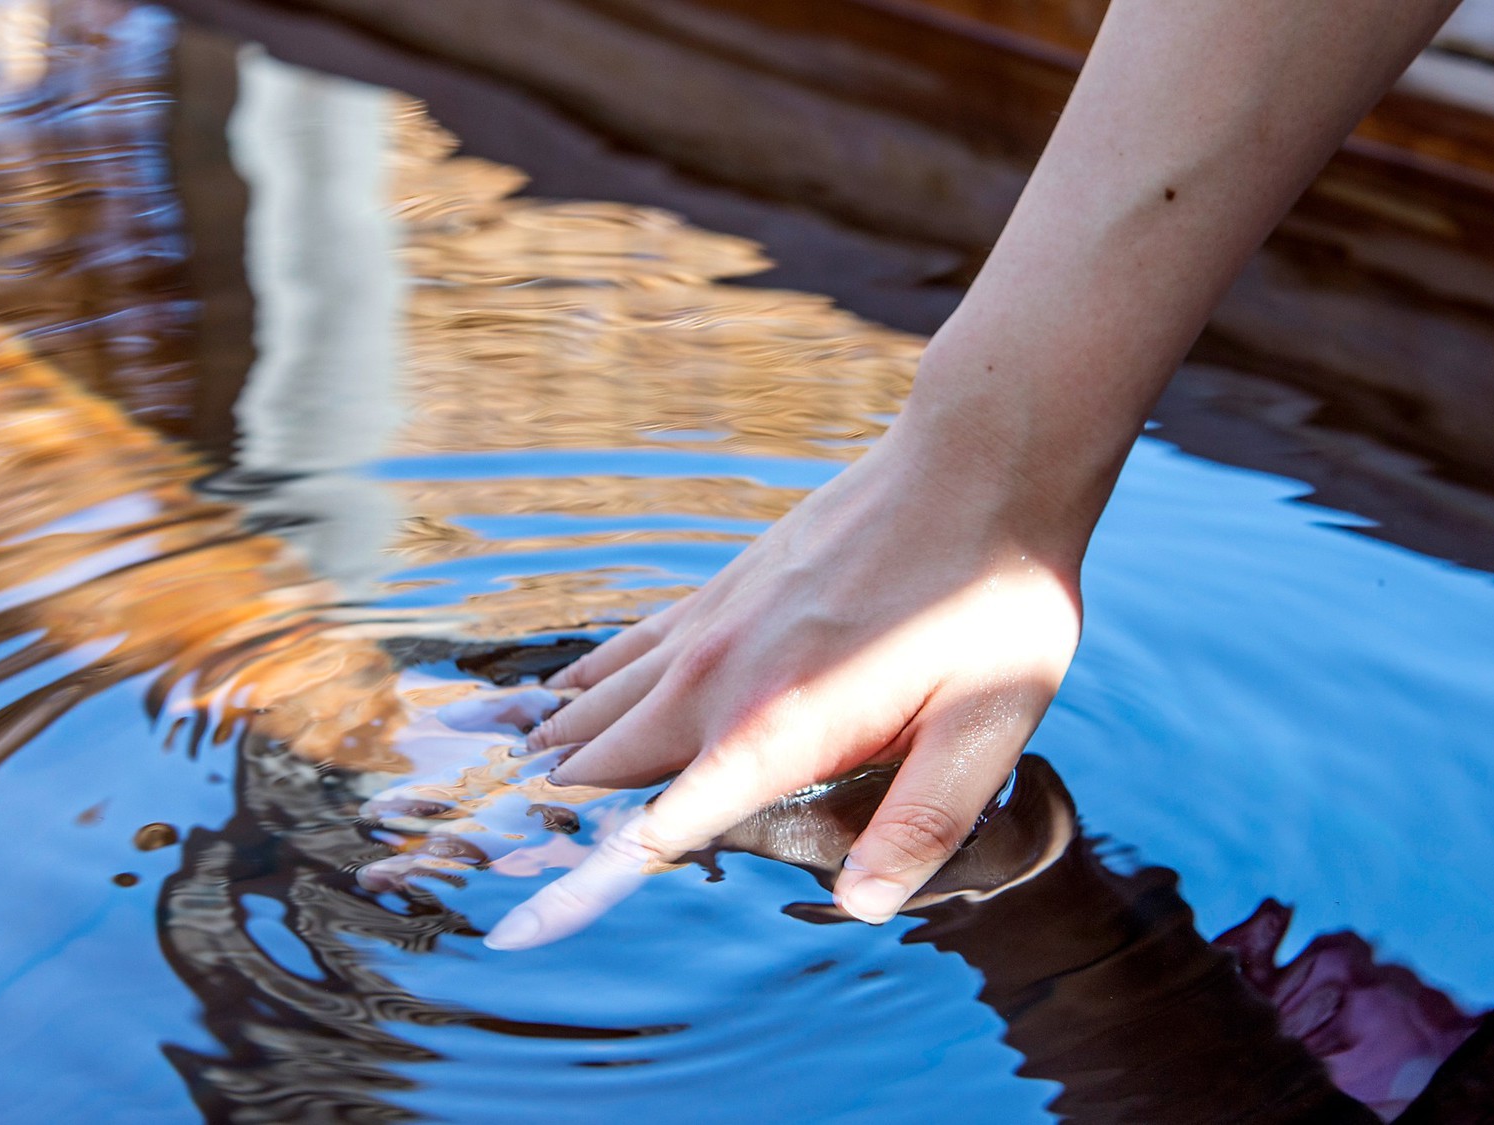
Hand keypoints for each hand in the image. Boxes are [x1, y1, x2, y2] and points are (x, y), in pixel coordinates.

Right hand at [484, 414, 1085, 949]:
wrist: (976, 462)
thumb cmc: (995, 599)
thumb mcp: (987, 724)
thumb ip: (923, 821)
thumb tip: (865, 904)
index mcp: (776, 727)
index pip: (656, 829)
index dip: (583, 889)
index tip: (519, 934)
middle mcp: (719, 676)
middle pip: (603, 766)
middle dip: (548, 819)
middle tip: (499, 864)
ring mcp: (712, 625)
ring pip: (602, 704)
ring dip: (555, 753)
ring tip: (498, 792)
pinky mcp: (722, 590)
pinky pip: (627, 648)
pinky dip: (584, 685)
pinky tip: (561, 700)